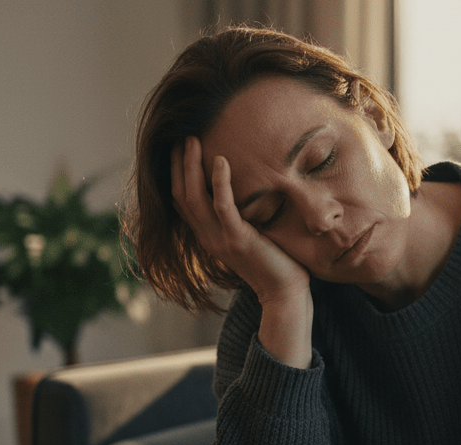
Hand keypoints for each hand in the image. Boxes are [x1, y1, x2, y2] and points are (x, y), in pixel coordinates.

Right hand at [170, 136, 308, 302]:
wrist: (285, 294)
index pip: (181, 200)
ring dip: (191, 166)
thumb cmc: (275, 262)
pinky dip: (220, 182)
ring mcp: (220, 239)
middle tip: (182, 134)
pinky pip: (223, 207)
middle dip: (178, 163)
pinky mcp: (238, 240)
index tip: (180, 146)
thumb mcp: (251, 235)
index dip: (176, 173)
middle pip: (180, 194)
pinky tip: (222, 160)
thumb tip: (248, 187)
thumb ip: (241, 216)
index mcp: (208, 235)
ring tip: (193, 139)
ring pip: (194, 198)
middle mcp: (208, 237)